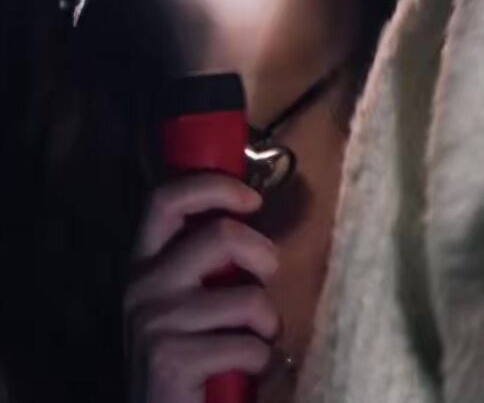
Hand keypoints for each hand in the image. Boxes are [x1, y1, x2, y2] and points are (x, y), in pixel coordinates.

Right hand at [123, 173, 278, 401]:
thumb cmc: (191, 351)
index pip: (164, 199)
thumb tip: (250, 214)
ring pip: (249, 297)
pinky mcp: (170, 359)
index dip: (214, 187)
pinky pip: (249, 345)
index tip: (252, 201)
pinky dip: (262, 360)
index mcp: (144, 263)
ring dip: (268, 324)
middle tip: (267, 282)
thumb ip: (210, 260)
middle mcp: (141, 287)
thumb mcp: (193, 296)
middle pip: (221, 235)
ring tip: (256, 340)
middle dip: (265, 256)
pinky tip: (245, 370)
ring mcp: (152, 323)